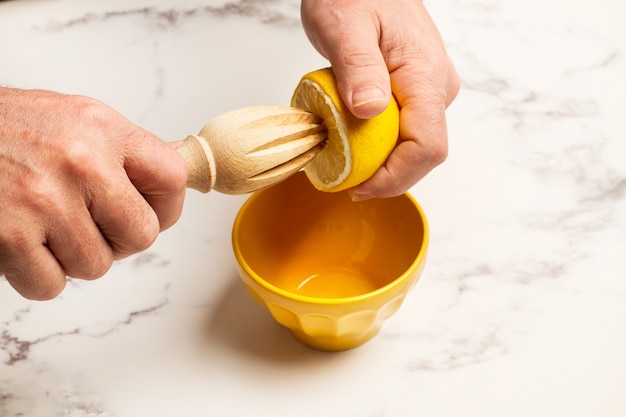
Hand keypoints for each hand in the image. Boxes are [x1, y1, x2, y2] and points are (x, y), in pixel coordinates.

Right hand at [0, 88, 186, 299]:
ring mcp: (44, 201)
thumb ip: (124, 150)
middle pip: (143, 234)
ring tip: (46, 225)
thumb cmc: (5, 128)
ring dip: (74, 256)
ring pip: (97, 266)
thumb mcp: (74, 118)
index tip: (154, 212)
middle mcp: (80, 161)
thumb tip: (176, 175)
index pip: (172, 178)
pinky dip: (39, 274)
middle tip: (93, 225)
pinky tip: (22, 243)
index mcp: (102, 128)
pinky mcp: (9, 236)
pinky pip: (53, 284)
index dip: (168, 206)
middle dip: (121, 240)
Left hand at [300, 0, 459, 199]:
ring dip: (378, 160)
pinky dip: (376, 144)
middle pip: (420, 154)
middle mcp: (437, 89)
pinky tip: (350, 136)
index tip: (356, 188)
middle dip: (383, 175)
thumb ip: (358, 66)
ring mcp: (429, 91)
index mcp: (426, 77)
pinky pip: (402, 130)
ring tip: (341, 152)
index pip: (427, 147)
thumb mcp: (344, 26)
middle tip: (340, 175)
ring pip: (411, 145)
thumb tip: (369, 110)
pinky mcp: (415, 92)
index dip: (394, 178)